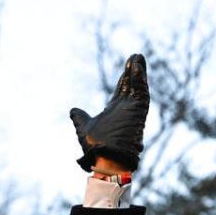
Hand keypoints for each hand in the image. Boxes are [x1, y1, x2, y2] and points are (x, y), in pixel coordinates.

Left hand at [70, 53, 148, 171]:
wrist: (103, 158)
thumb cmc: (95, 147)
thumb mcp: (84, 128)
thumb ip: (80, 118)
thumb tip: (73, 111)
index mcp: (115, 110)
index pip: (122, 90)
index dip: (125, 77)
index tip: (129, 64)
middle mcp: (126, 109)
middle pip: (131, 86)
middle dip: (133, 71)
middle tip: (136, 56)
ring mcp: (133, 111)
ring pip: (138, 88)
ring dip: (138, 73)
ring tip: (137, 58)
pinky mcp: (138, 113)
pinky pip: (142, 95)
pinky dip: (140, 81)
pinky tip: (137, 68)